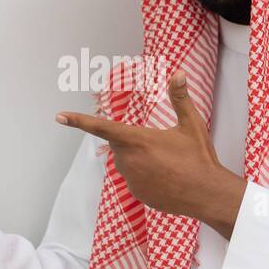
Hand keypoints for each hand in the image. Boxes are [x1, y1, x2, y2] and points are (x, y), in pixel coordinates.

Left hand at [55, 70, 246, 237]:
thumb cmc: (199, 158)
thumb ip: (180, 98)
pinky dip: (147, 176)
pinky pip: (136, 179)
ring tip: (169, 163)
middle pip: (120, 144)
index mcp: (138, 140)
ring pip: (127, 162)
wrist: (207, 195)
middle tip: (161, 145)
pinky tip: (168, 178)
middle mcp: (129, 161)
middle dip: (134, 141)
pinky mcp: (138, 194)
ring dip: (141, 159)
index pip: (102, 126)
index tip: (60, 116)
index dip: (79, 121)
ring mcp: (132, 180)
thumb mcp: (191, 124)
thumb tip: (179, 74)